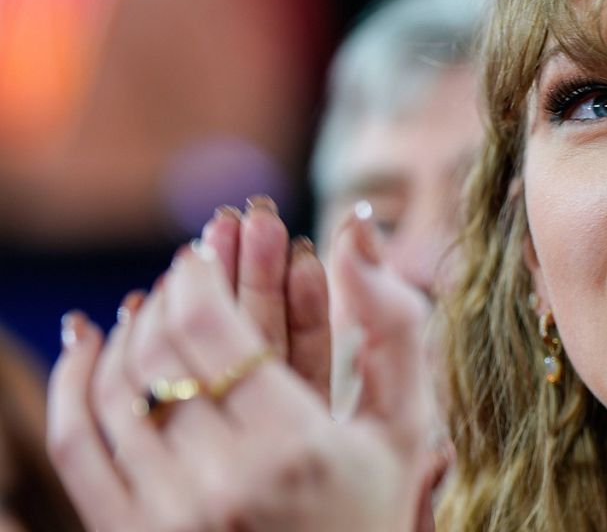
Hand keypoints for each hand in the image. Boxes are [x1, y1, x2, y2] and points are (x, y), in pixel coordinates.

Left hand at [47, 211, 443, 531]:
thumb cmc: (373, 509)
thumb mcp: (403, 423)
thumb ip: (393, 325)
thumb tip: (356, 230)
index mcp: (295, 449)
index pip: (209, 330)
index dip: (199, 275)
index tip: (208, 249)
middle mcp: (222, 484)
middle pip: (158, 352)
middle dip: (170, 290)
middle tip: (187, 265)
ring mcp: (168, 517)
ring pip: (115, 390)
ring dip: (127, 329)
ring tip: (152, 302)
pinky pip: (79, 442)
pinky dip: (76, 381)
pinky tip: (89, 341)